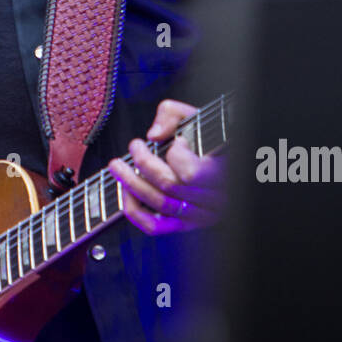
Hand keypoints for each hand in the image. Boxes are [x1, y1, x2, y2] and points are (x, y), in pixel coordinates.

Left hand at [109, 98, 226, 235]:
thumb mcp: (196, 116)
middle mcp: (214, 197)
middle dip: (143, 164)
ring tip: (119, 167)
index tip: (174, 140)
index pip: (191, 173)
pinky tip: (126, 192)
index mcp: (222, 171)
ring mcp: (200, 214)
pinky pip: (156, 226)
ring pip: (161, 205)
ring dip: (132, 184)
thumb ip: (173, 114)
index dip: (176, 155)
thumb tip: (154, 135)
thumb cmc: (209, 138)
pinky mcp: (186, 224)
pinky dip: (135, 211)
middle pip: (170, 186)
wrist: (222, 161)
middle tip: (134, 147)